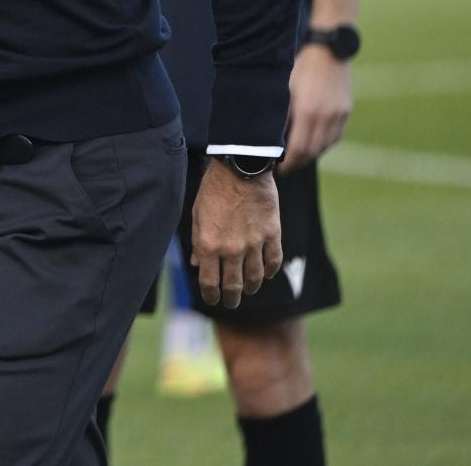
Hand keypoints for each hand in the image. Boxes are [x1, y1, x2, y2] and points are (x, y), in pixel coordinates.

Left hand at [189, 159, 281, 308]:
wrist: (240, 169)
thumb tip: (198, 266)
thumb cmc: (213, 191)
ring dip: (251, 288)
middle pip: (233, 285)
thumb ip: (198, 244)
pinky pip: (273, 262)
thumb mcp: (197, 216)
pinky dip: (270, 272)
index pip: (209, 282)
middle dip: (231, 298)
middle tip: (231, 302)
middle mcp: (232, 249)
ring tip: (248, 290)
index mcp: (209, 245)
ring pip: (255, 278)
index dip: (210, 296)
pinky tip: (266, 274)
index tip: (212, 300)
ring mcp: (254, 244)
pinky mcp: (273, 235)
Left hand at [281, 42, 351, 173]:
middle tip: (284, 168)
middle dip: (297, 163)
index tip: (277, 170)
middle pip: (312, 152)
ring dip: (310, 155)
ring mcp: (338, 115)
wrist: (328, 50)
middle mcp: (325, 117)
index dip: (288, 164)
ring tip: (295, 158)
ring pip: (324, 147)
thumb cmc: (299, 67)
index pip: (298, 150)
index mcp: (307, 111)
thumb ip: (279, 114)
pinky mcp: (346, 112)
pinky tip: (311, 144)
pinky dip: (322, 144)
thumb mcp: (283, 88)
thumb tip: (269, 139)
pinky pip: (334, 137)